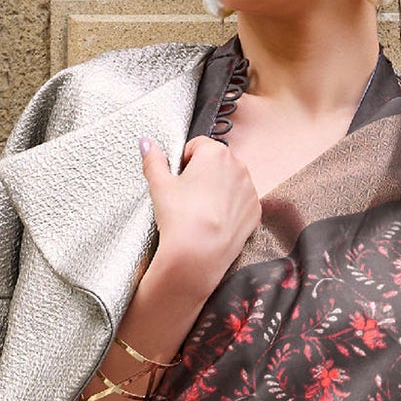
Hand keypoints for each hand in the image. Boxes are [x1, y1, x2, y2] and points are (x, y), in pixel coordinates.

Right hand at [140, 134, 260, 307]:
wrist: (198, 256)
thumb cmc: (180, 219)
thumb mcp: (159, 185)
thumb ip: (153, 160)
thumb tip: (146, 144)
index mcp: (215, 152)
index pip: (196, 145)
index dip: (183, 161)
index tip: (178, 178)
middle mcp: (238, 166)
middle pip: (215, 162)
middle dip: (201, 174)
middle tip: (186, 197)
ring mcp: (249, 189)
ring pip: (229, 182)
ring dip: (217, 190)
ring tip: (200, 211)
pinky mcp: (254, 211)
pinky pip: (240, 202)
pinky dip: (229, 208)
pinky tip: (214, 220)